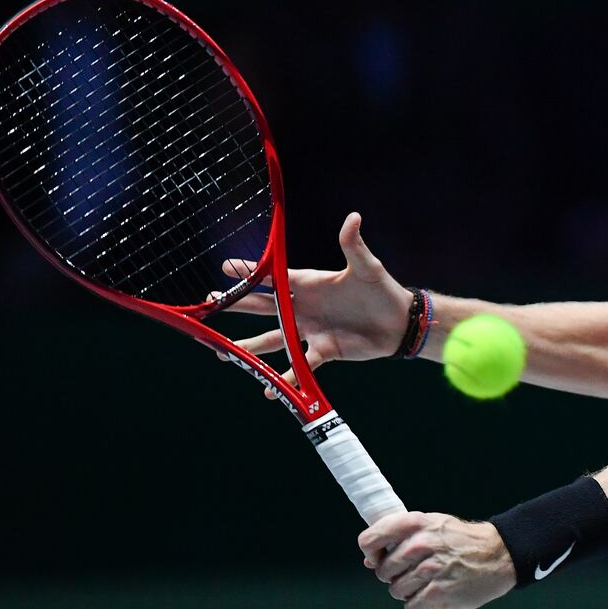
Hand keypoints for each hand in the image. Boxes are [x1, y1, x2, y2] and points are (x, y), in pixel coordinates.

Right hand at [219, 212, 412, 391]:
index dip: (249, 272)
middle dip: (236, 305)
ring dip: (250, 347)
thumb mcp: (366, 267)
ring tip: (224, 355)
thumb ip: (353, 245)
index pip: (273, 276)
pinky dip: (285, 379)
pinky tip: (269, 391)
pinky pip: (298, 366)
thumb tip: (354, 217)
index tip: (224, 267)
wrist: (399, 322)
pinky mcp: (322, 351)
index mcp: (309, 283)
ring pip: (273, 339)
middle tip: (207, 304)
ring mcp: (309, 330)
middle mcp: (303, 307)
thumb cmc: (382, 289)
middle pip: (263, 306)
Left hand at [359, 512, 516, 608]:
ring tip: (429, 581)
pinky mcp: (439, 593)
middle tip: (416, 570)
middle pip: (382, 572)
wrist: (498, 554)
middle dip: (394, 575)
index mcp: (415, 524)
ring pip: (396, 591)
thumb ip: (399, 538)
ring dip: (409, 591)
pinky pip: (411, 607)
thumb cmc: (460, 540)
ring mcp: (430, 570)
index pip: (369, 540)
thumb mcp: (431, 525)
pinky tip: (435, 593)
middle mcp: (420, 544)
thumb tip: (369, 561)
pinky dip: (420, 604)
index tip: (380, 558)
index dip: (371, 553)